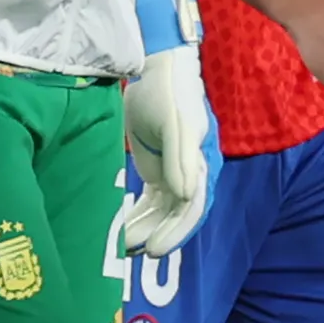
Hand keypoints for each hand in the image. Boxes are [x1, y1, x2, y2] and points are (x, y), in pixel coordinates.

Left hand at [122, 0, 217, 255]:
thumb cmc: (169, 92)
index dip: (177, 230)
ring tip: (122, 247)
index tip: (155, 250)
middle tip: (134, 254)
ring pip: (164, 210)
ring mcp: (175, 171)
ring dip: (146, 228)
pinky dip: (140, 215)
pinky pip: (153, 201)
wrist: (158, 68)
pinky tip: (122, 229)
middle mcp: (192, 172)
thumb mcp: (175, 122)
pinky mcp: (159, 168)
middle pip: (179, 214)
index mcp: (201, 162)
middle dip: (160, 234)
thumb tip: (186, 194)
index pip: (192, 205)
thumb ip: (181, 158)